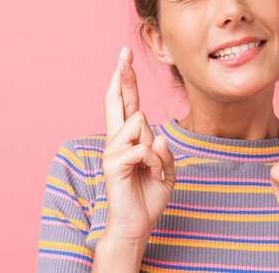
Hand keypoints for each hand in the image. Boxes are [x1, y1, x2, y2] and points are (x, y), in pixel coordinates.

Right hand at [102, 46, 175, 244]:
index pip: (127, 103)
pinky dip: (155, 163)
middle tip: (124, 54)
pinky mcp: (113, 165)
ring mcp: (112, 151)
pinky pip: (142, 149)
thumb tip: (157, 138)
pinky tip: (151, 175)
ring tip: (153, 170)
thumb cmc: (148, 196)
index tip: (125, 57)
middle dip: (122, 76)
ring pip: (138, 124)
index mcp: (129, 139)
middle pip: (116, 101)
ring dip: (154, 148)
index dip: (126, 80)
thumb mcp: (166, 171)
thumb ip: (163, 152)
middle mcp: (117, 140)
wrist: (137, 225)